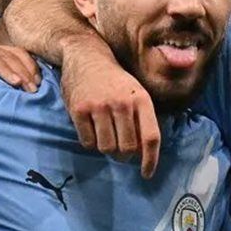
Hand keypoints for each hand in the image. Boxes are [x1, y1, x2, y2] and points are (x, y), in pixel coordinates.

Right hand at [61, 36, 161, 177]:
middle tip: (120, 150)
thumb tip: (143, 154)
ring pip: (107, 148)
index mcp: (141, 99)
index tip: (146, 174)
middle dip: (124, 155)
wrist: (86, 56)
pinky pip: (87, 142)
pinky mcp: (79, 110)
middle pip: (128, 148)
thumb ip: (141, 119)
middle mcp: (122, 103)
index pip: (151, 137)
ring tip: (106, 136)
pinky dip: (90, 142)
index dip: (150, 160)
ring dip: (107, 149)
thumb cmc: (114, 81)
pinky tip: (91, 130)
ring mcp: (99, 106)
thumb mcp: (135, 93)